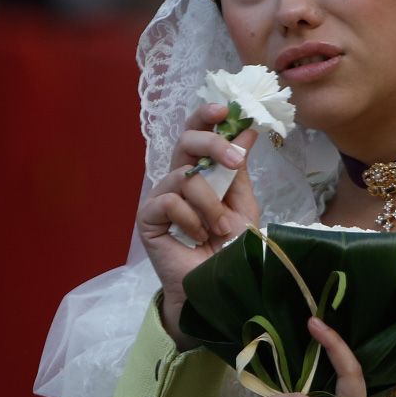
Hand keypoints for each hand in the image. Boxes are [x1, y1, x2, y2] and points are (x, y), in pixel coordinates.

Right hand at [137, 102, 261, 345]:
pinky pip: (169, 202)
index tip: (225, 108)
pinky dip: (189, 219)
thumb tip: (248, 129)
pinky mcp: (147, 218)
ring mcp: (159, 198)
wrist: (219, 287)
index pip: (197, 133)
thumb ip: (239, 168)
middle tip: (235, 161)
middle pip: (185, 141)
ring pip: (184, 177)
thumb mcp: (243, 205)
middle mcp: (176, 179)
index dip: (206, 116)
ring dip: (210, 204)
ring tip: (218, 229)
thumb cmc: (230, 250)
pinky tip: (194, 237)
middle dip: (212, 144)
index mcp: (199, 171)